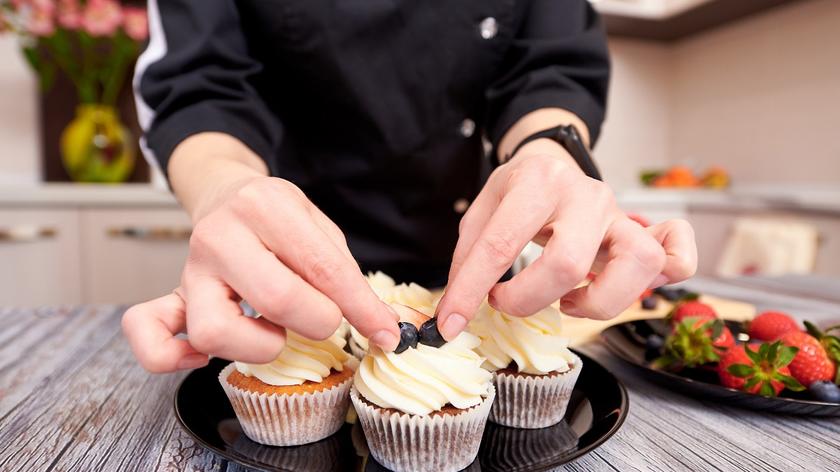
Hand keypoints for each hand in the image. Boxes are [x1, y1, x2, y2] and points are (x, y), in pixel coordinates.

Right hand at [122, 176, 399, 372]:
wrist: (225, 194)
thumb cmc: (279, 218)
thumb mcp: (320, 227)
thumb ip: (347, 276)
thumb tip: (383, 330)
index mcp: (266, 206)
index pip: (325, 270)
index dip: (363, 310)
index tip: (386, 335)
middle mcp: (221, 235)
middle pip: (277, 299)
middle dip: (317, 320)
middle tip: (322, 316)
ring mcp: (191, 269)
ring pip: (215, 331)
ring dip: (258, 345)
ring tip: (273, 330)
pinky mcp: (172, 296)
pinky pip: (151, 337)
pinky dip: (173, 358)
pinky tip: (204, 357)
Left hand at [436, 142, 696, 338]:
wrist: (553, 162)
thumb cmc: (518, 193)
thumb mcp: (481, 211)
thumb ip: (468, 257)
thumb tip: (456, 310)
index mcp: (536, 181)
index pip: (499, 245)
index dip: (470, 291)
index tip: (449, 323)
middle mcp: (584, 194)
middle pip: (568, 262)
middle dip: (528, 299)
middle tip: (505, 301)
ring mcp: (620, 213)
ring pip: (636, 264)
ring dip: (596, 301)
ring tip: (566, 301)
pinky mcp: (642, 231)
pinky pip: (678, 257)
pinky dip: (665, 278)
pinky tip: (621, 290)